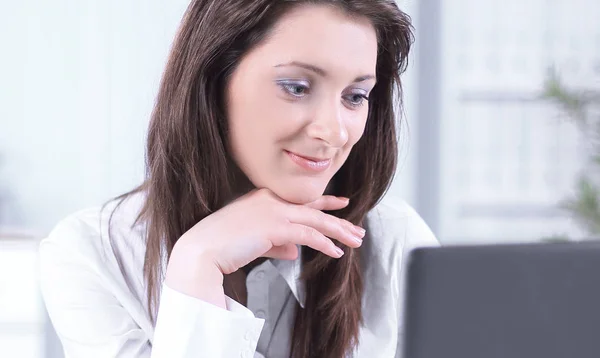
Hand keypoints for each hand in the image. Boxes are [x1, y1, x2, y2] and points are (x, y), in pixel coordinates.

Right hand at [164, 188, 364, 305]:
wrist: (202, 249)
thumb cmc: (222, 246)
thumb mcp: (254, 242)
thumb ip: (276, 244)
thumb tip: (295, 252)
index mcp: (265, 198)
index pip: (301, 199)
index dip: (324, 201)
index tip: (341, 202)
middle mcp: (272, 200)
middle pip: (314, 209)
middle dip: (338, 220)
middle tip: (357, 229)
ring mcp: (274, 211)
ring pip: (316, 221)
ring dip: (339, 232)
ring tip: (355, 242)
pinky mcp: (276, 227)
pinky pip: (309, 235)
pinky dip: (325, 244)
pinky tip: (336, 253)